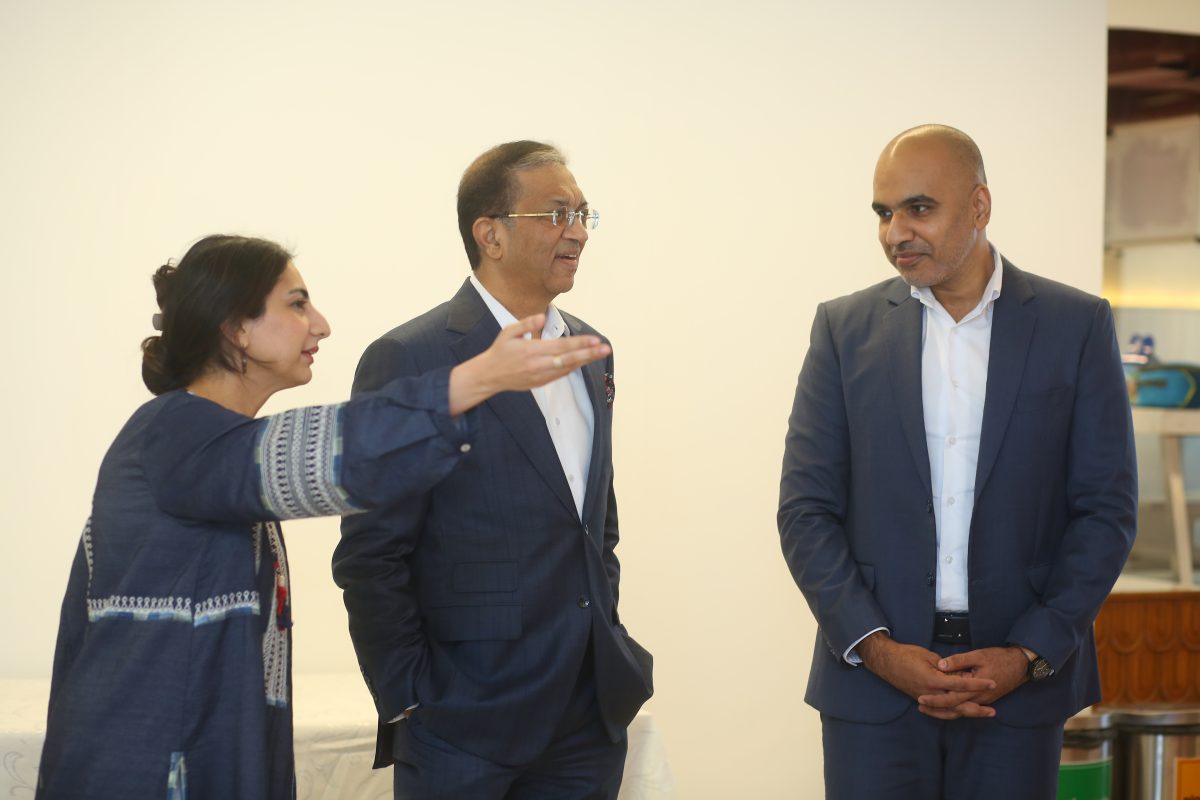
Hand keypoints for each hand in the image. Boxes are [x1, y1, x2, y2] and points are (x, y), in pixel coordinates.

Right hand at [447, 315, 611, 414]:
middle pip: (569, 359)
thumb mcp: (508, 332)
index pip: (561, 346)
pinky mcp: (540, 383)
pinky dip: (573, 367)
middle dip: (589, 354)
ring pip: (567, 369)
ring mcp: (540, 376)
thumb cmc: (500, 351)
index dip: (579, 343)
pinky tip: (583, 360)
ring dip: (584, 361)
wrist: (489, 375)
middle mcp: (538, 365)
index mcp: (531, 350)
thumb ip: (526, 323)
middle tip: (605, 349)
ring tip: (599, 354)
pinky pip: (561, 375)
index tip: (594, 340)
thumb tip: (543, 317)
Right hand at [858, 633, 995, 717]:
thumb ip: (946, 667)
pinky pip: (940, 711)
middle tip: (993, 711)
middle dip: (977, 708)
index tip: (991, 683)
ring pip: (949, 711)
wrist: (885, 662)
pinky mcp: (921, 700)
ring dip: (967, 713)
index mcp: (933, 680)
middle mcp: (930, 693)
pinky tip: (960, 713)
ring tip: (982, 714)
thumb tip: (962, 674)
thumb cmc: (906, 654)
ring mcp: (925, 699)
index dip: (977, 684)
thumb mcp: (928, 656)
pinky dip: (952, 714)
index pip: (960, 684)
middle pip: (957, 705)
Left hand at [916, 646, 1028, 719]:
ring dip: (944, 710)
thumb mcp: (978, 655)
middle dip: (936, 709)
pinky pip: (966, 707)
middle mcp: (978, 699)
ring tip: (927, 708)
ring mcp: (982, 701)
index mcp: (975, 689)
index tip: (921, 698)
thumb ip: (959, 661)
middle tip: (920, 706)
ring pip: (960, 710)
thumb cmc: (1000, 658)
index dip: (935, 699)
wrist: (1021, 666)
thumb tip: (941, 665)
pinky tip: (944, 705)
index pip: (951, 698)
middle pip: (954, 708)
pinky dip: (954, 707)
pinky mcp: (984, 699)